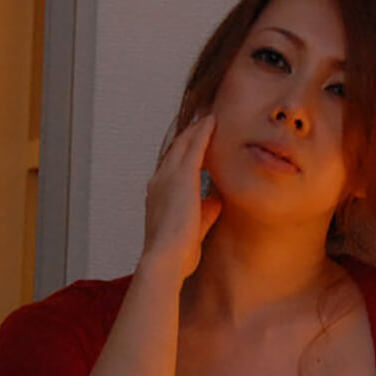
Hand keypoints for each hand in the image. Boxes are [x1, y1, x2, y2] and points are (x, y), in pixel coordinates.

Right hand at [141, 114, 222, 279]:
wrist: (166, 258)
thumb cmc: (178, 253)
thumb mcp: (194, 229)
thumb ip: (205, 213)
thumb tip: (216, 200)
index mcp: (158, 196)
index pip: (171, 169)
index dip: (183, 155)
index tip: (194, 145)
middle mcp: (159, 182)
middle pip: (175, 151)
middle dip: (189, 136)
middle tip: (202, 122)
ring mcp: (168, 177)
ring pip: (183, 145)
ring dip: (196, 130)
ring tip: (209, 118)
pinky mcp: (182, 176)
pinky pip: (194, 148)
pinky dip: (203, 133)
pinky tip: (212, 122)